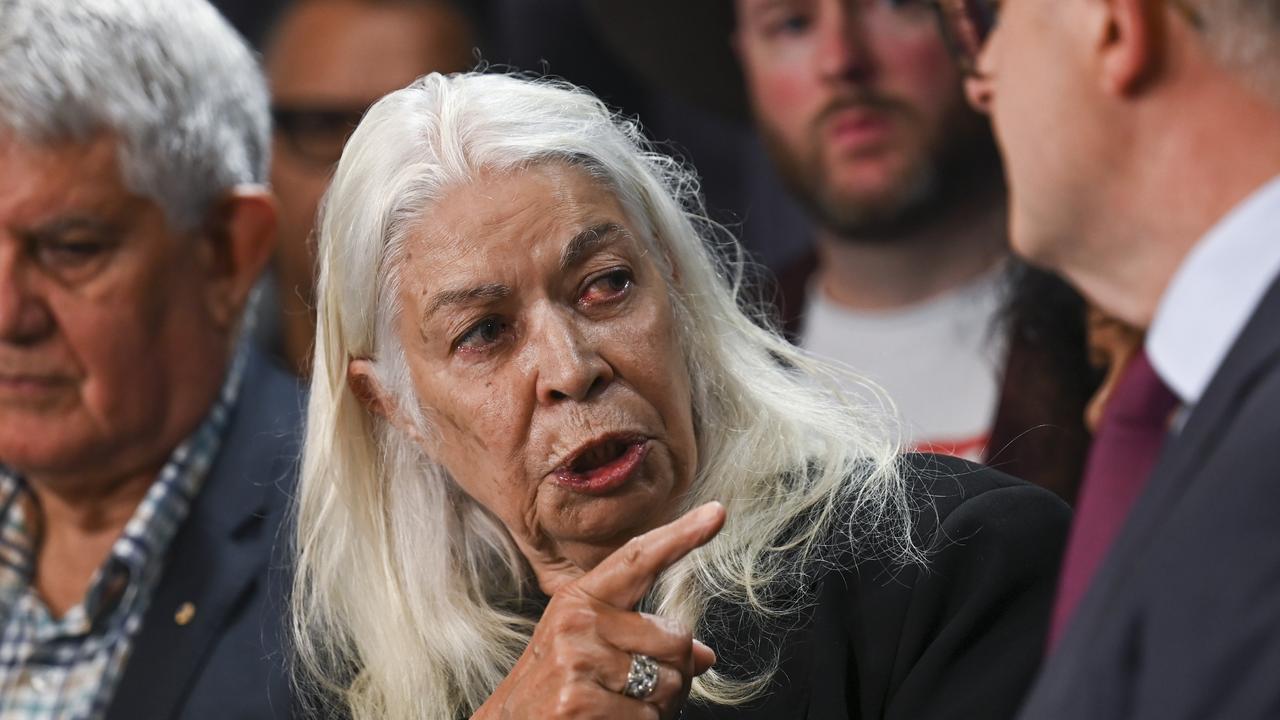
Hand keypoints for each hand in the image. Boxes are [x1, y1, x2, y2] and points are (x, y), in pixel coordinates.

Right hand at [474, 502, 725, 719]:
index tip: (716, 512)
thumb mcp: (588, 650)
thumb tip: (704, 655)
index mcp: (580, 598)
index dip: (681, 536)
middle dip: (676, 674)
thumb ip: (644, 640)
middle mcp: (577, 621)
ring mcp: (577, 661)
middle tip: (640, 692)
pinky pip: (648, 718)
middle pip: (677, 639)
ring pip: (669, 683)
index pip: (637, 558)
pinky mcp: (579, 702)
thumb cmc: (551, 689)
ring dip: (659, 708)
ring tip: (618, 709)